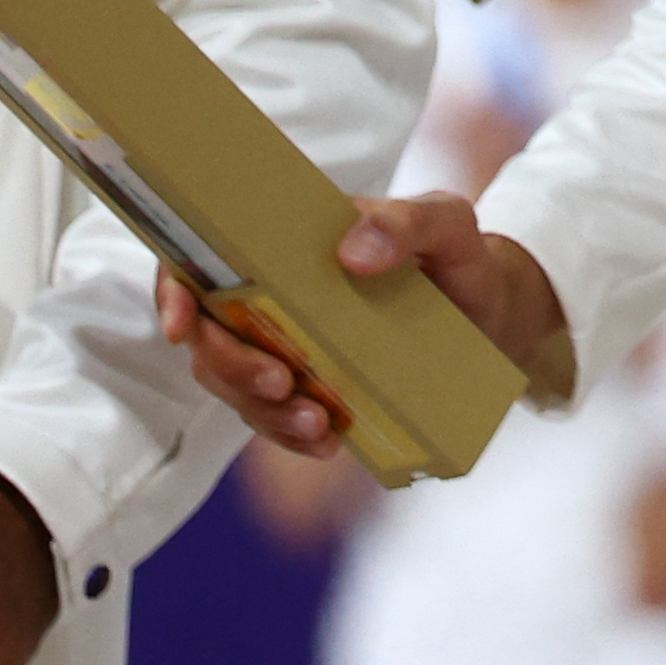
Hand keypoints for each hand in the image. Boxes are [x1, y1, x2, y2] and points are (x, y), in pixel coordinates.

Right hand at [164, 192, 575, 458]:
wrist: (493, 312)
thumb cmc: (458, 255)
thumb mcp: (448, 225)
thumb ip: (407, 221)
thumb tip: (352, 252)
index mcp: (284, 243)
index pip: (198, 258)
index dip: (171, 289)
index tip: (180, 325)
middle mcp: (270, 294)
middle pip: (209, 333)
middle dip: (230, 365)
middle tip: (280, 383)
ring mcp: (285, 344)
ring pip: (234, 384)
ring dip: (262, 411)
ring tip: (317, 424)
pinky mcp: (309, 387)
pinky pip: (276, 417)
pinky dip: (293, 435)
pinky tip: (328, 443)